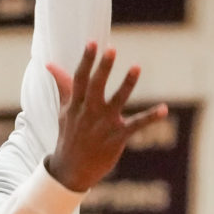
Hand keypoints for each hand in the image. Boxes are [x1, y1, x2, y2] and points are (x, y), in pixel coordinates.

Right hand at [46, 42, 168, 194]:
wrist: (71, 171)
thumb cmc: (69, 136)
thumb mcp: (64, 111)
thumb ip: (63, 86)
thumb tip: (49, 64)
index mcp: (76, 105)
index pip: (80, 79)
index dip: (86, 60)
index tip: (92, 42)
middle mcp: (89, 112)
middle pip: (96, 86)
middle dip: (103, 68)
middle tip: (111, 49)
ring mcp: (104, 125)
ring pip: (117, 101)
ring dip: (127, 84)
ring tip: (136, 67)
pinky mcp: (118, 137)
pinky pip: (136, 125)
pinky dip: (151, 118)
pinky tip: (164, 109)